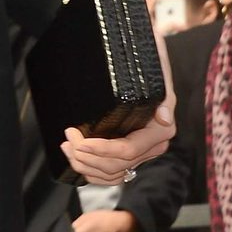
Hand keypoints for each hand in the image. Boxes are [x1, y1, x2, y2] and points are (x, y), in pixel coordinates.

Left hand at [65, 28, 173, 185]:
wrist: (143, 57)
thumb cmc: (147, 60)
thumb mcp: (158, 70)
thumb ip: (163, 93)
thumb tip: (164, 118)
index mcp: (161, 130)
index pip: (128, 151)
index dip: (102, 151)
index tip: (80, 141)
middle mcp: (153, 145)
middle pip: (116, 166)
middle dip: (87, 157)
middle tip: (68, 138)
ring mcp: (140, 152)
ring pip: (111, 174)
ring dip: (85, 166)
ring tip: (67, 147)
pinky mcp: (128, 154)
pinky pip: (110, 174)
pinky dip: (90, 170)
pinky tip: (75, 156)